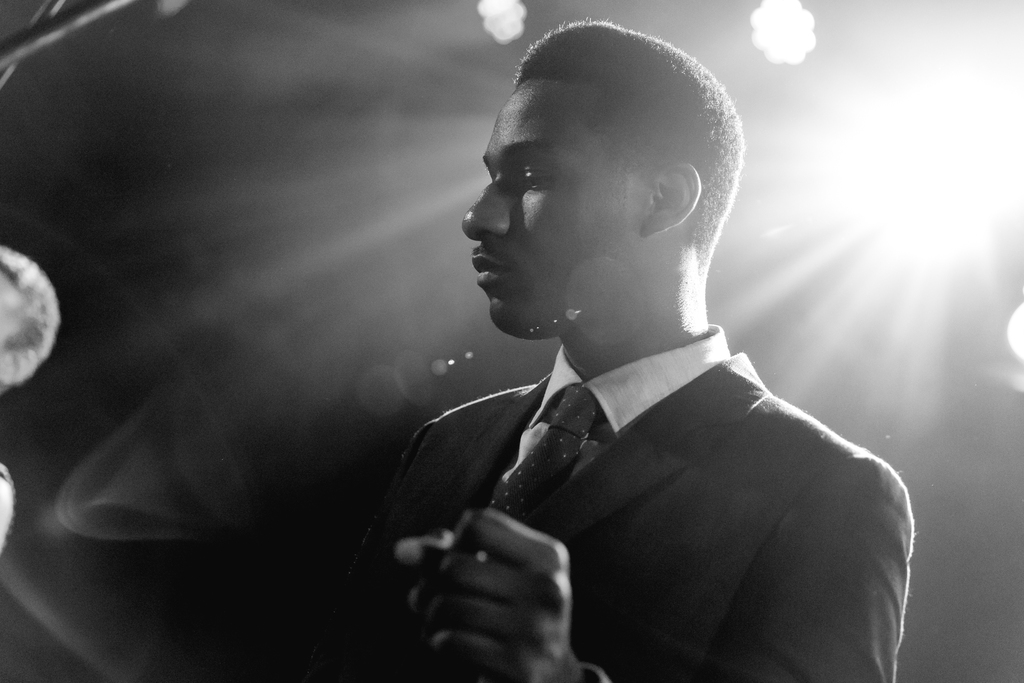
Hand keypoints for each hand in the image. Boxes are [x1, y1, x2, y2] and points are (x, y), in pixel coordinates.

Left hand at [395, 508, 582, 682]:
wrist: (552, 676)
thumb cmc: (515, 614)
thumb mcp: (499, 574)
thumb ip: (450, 553)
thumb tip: (402, 550)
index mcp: (548, 556)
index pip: (477, 525)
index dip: (454, 541)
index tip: (457, 561)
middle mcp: (547, 588)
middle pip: (455, 565)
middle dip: (430, 583)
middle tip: (427, 597)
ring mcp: (535, 629)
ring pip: (448, 604)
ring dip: (429, 615)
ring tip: (433, 621)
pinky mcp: (518, 666)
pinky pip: (452, 641)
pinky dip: (437, 640)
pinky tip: (445, 642)